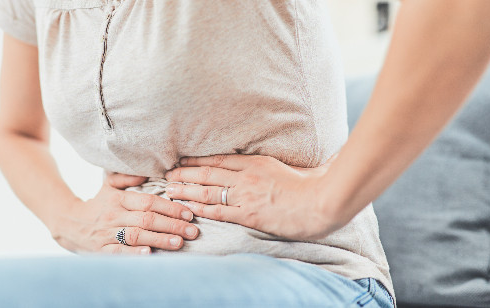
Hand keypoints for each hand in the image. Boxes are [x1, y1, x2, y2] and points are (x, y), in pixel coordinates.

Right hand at [49, 172, 199, 253]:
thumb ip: (128, 177)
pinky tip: (149, 255)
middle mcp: (114, 215)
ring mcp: (106, 233)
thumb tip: (149, 172)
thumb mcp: (110, 186)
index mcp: (119, 198)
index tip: (189, 212)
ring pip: (136, 235)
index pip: (149, 201)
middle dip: (172, 225)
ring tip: (179, 243)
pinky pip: (118, 251)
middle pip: (146, 219)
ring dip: (159, 239)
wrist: (67, 222)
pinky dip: (134, 254)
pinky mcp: (101, 249)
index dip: (170, 207)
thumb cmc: (98, 204)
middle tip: (193, 231)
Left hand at [163, 154, 341, 240]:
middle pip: (208, 173)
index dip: (197, 160)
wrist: (322, 201)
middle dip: (185, 174)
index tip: (183, 161)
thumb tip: (278, 159)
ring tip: (169, 189)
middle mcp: (246, 176)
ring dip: (186, 191)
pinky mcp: (249, 214)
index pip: (219, 159)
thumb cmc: (314, 184)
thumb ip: (282, 162)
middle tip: (167, 175)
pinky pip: (219, 212)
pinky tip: (188, 209)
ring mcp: (246, 195)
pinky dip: (201, 209)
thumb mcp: (294, 165)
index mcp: (256, 162)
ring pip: (208, 191)